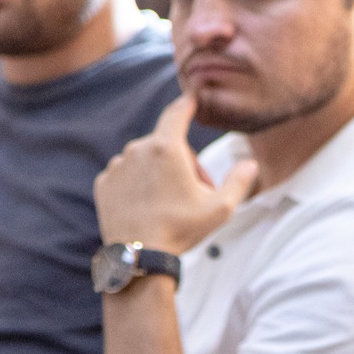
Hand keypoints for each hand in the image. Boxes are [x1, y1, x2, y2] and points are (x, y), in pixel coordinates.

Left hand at [95, 95, 257, 252]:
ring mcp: (117, 167)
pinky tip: (147, 207)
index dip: (187, 103)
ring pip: (144, 160)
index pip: (177, 112)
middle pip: (166, 144)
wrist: (139, 256)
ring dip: (158, 173)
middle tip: (194, 191)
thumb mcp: (221, 208)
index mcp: (166, 148)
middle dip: (182, 161)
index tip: (192, 96)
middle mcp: (137, 150)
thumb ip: (239, 181)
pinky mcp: (104, 183)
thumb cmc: (181, 230)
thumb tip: (250, 164)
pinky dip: (137, 185)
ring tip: (169, 203)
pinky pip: (125, 175)